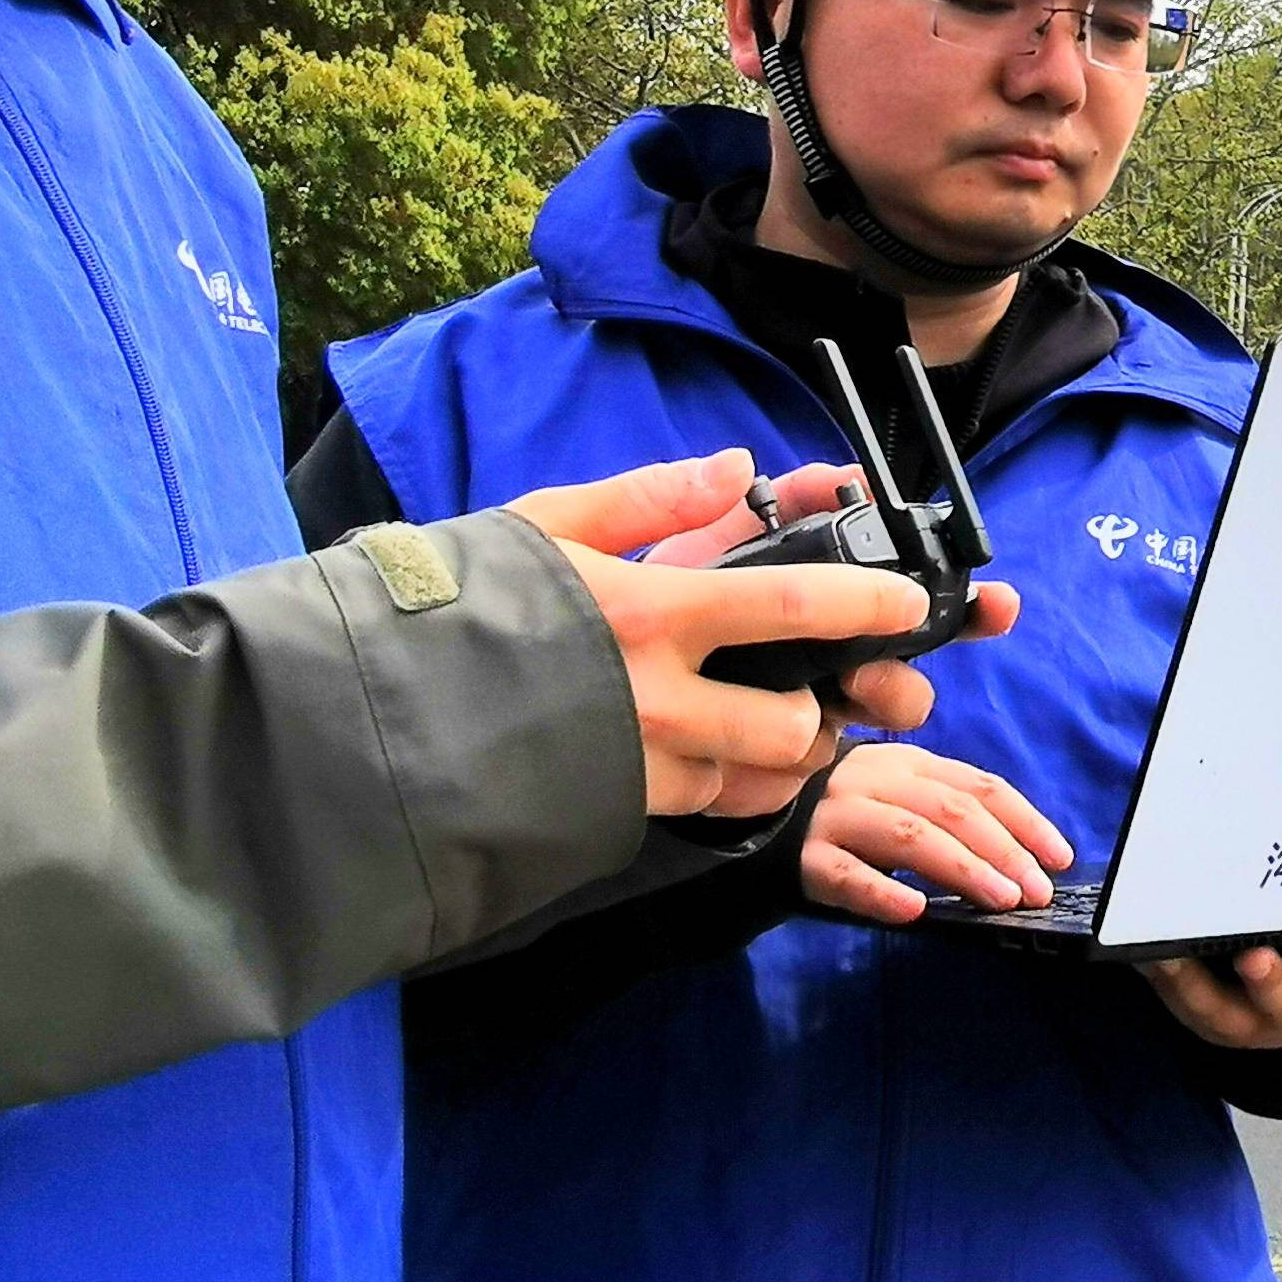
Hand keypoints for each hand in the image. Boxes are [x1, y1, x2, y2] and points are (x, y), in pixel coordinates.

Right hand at [501, 450, 1022, 819]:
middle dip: (824, 714)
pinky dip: (734, 789)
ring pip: (755, 782)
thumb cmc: (458, 603)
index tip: (908, 604)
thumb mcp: (550, 525)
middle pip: (788, 725)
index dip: (864, 607)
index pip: (790, 608)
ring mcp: (633, 768)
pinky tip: (722, 760)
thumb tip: (737, 468)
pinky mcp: (612, 813)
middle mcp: (652, 700)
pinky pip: (705, 809)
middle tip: (826, 691)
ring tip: (781, 728)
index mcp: (647, 614)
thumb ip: (652, 498)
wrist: (373, 711)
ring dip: (786, 759)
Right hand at [802, 745, 1078, 922]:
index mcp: (907, 763)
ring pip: (909, 836)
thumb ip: (946, 816)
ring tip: (999, 899)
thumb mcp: (896, 801)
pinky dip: (882, 891)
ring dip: (962, 868)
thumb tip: (1019, 861)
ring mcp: (836, 815)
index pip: (979, 786)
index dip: (1026, 821)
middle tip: (1035, 890)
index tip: (1059, 858)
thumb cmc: (844, 821)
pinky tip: (913, 911)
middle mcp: (874, 779)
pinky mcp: (803, 856)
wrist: (752, 828)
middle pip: (951, 809)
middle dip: (1004, 850)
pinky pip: (846, 873)